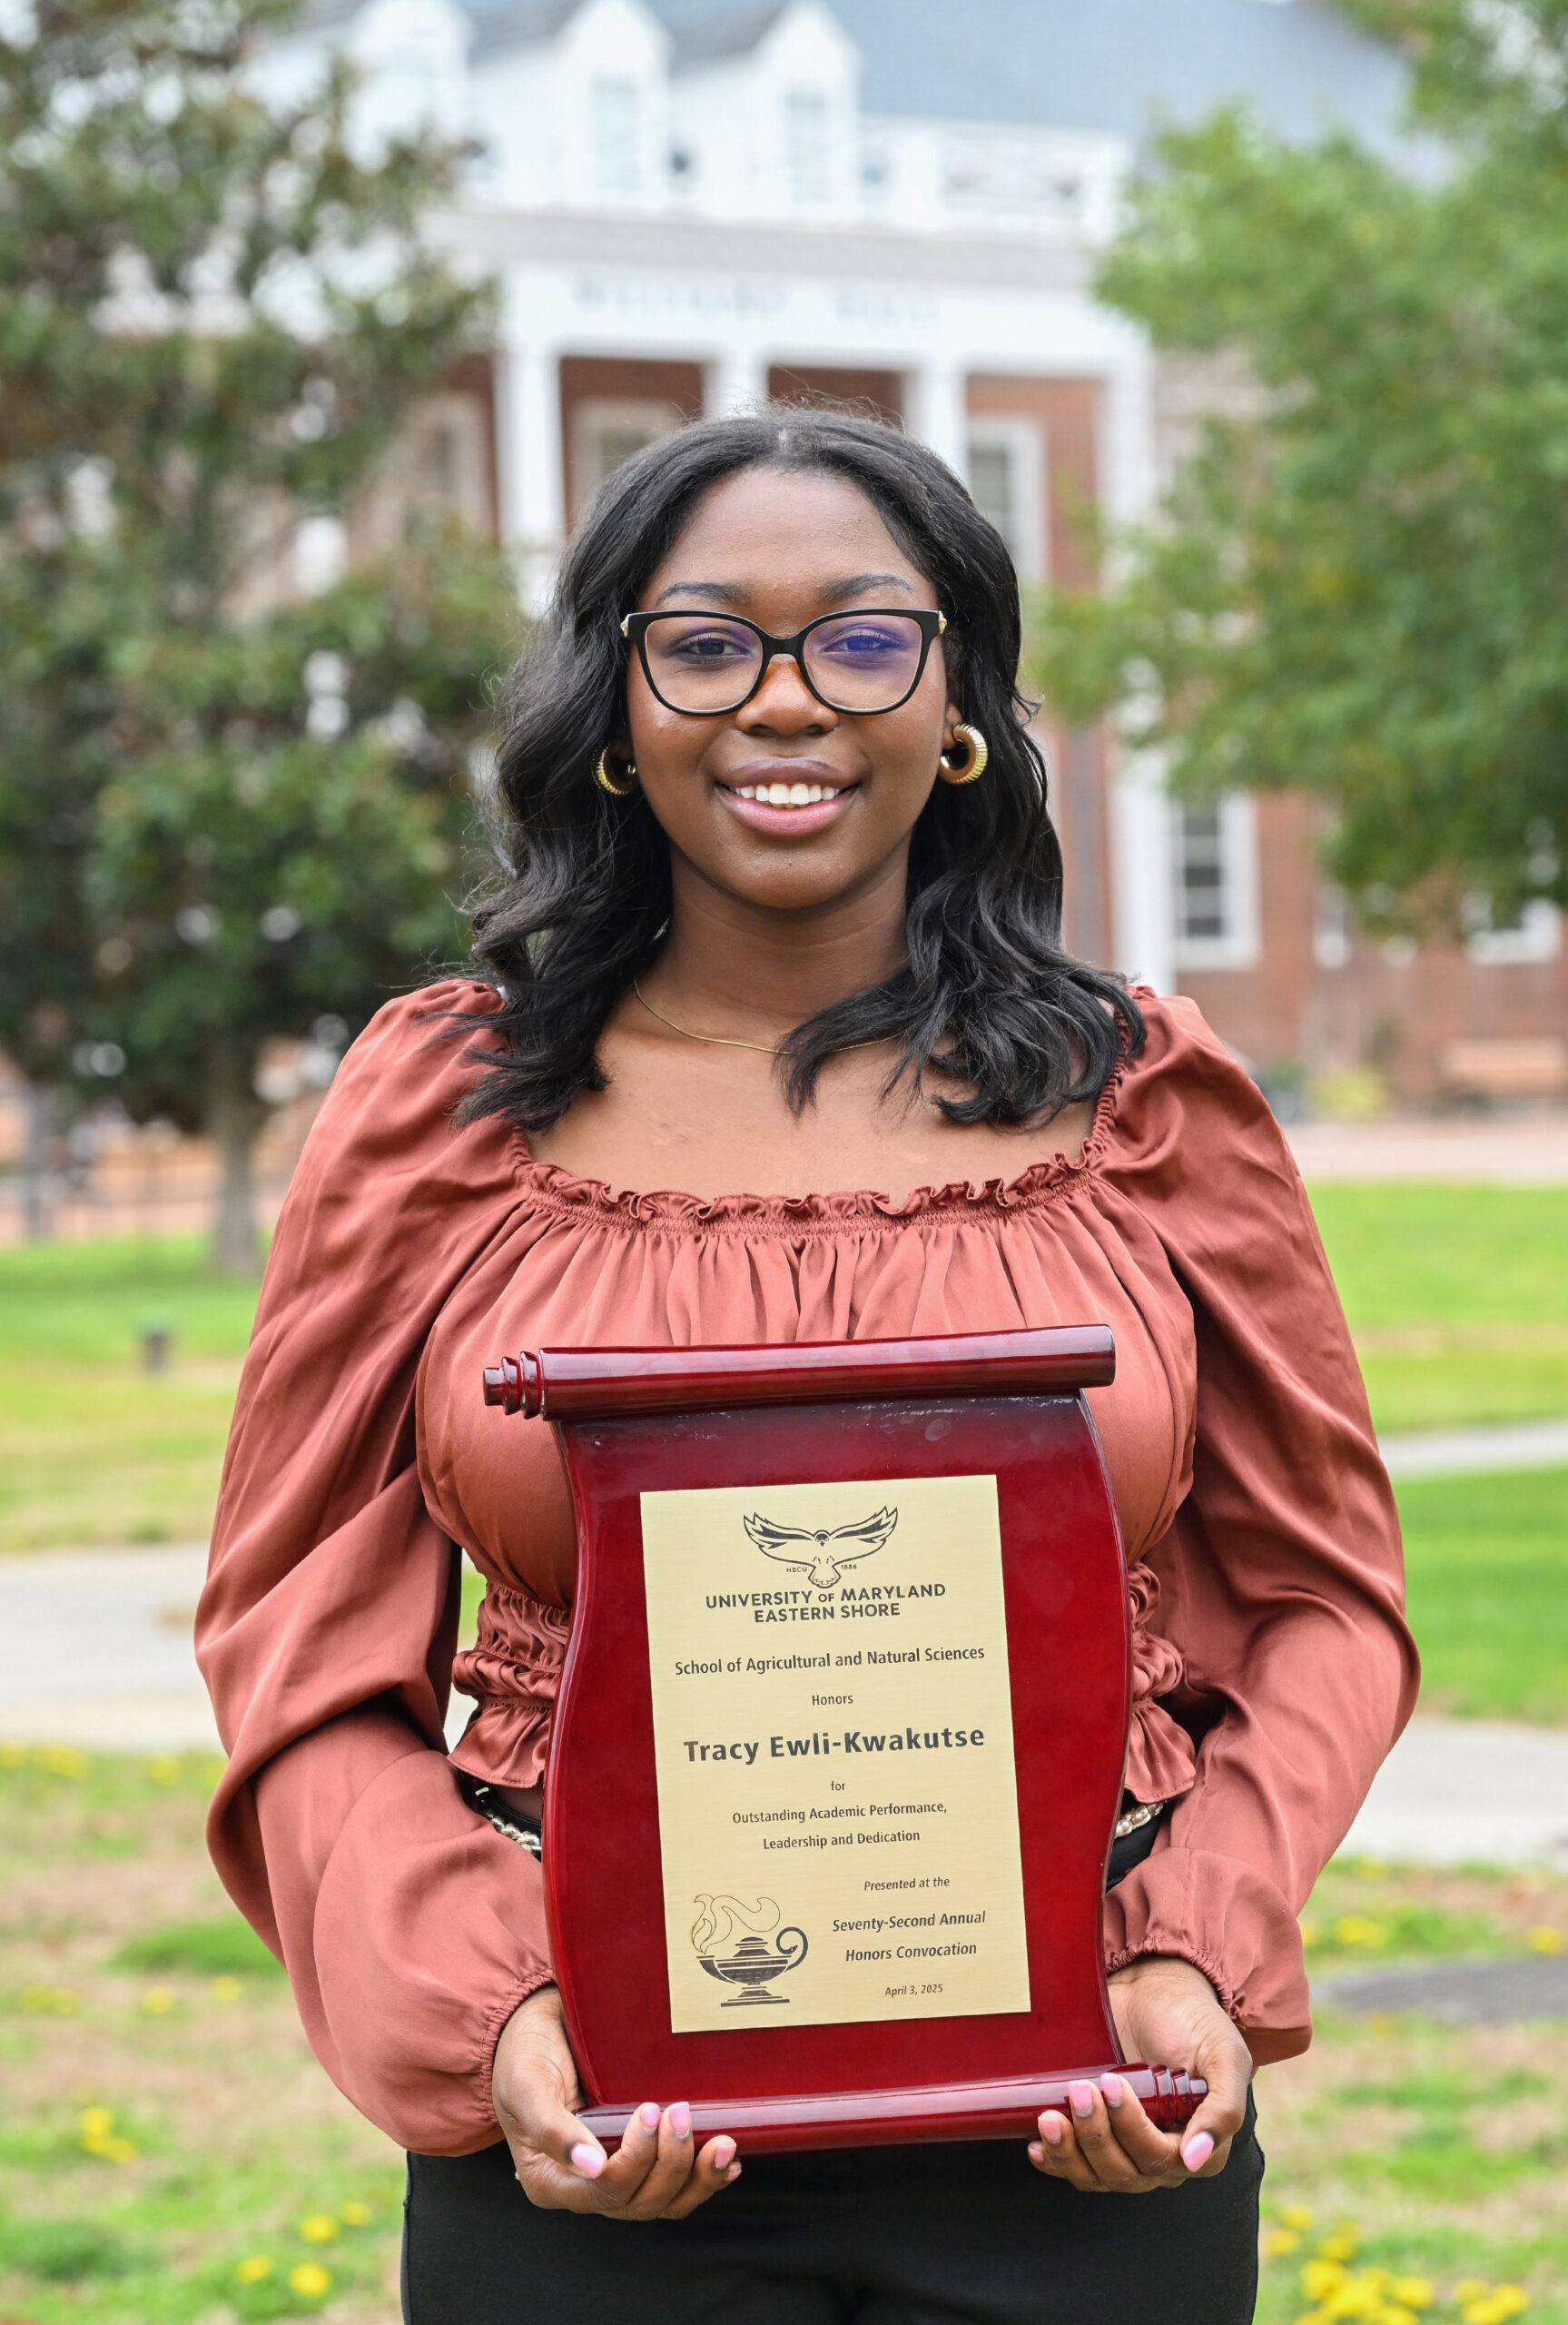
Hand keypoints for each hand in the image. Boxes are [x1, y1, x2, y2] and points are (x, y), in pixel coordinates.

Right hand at [491, 1985, 741, 2218]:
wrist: (537, 2026)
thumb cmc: (524, 2054)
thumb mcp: (528, 2084)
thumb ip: (553, 2129)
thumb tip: (591, 2166)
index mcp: (551, 2181)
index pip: (605, 2192)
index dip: (636, 2159)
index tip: (649, 2109)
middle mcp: (584, 2187)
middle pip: (640, 2202)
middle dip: (671, 2163)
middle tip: (681, 2113)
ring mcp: (613, 2175)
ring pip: (663, 2202)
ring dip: (698, 2178)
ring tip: (723, 2144)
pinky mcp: (637, 2158)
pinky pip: (675, 2188)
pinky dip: (703, 2178)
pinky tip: (727, 2162)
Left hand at [1027, 1955, 1251, 2194]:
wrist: (1154, 1991)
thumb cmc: (1194, 2021)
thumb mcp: (1224, 2056)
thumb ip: (1223, 2107)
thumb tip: (1195, 2159)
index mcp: (1200, 2144)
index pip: (1162, 2159)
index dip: (1132, 2129)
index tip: (1111, 2084)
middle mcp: (1164, 2154)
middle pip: (1125, 2172)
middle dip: (1097, 2134)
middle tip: (1081, 2089)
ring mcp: (1128, 2147)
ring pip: (1098, 2176)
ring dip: (1070, 2151)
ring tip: (1050, 2116)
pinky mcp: (1099, 2134)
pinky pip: (1077, 2167)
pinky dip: (1056, 2160)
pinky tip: (1039, 2145)